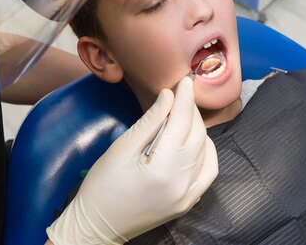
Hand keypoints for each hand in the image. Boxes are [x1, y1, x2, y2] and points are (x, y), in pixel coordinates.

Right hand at [46, 77, 217, 244]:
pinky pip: (208, 171)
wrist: (97, 226)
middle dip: (191, 110)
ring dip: (199, 128)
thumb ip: (149, 121)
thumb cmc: (102, 185)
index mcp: (162, 167)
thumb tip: (169, 96)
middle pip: (197, 135)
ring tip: (185, 113)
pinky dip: (206, 151)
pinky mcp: (189, 202)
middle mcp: (182, 182)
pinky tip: (196, 140)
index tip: (185, 79)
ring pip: (205, 151)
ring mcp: (188, 195)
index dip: (185, 98)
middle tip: (183, 92)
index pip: (181, 123)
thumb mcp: (121, 148)